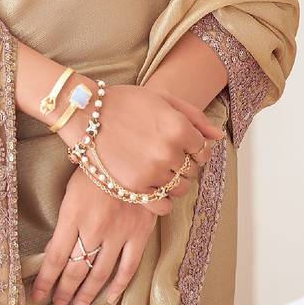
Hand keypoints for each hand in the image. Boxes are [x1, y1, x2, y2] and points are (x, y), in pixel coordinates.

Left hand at [30, 164, 159, 304]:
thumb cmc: (96, 163)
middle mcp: (94, 228)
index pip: (54, 257)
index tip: (36, 295)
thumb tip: (56, 247)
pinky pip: (128, 267)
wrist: (130, 151)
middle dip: (63, 291)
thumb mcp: (72, 188)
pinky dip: (117, 286)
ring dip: (85, 294)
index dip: (45, 280)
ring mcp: (118, 233)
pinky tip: (107, 298)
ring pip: (99, 274)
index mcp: (72, 214)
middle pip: (75, 269)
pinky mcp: (139, 233)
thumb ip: (66, 218)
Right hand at [55, 80, 224, 214]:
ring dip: (174, 181)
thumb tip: (217, 137)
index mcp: (178, 127)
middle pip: (193, 170)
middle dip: (185, 163)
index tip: (182, 144)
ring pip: (180, 189)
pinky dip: (163, 201)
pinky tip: (154, 187)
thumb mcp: (162, 98)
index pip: (203, 149)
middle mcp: (168, 152)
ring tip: (158, 168)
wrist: (86, 114)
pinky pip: (163, 206)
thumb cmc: (125, 102)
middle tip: (167, 154)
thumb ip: (194, 116)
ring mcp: (151, 172)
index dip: (195, 147)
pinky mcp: (134, 189)